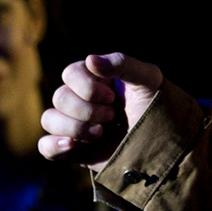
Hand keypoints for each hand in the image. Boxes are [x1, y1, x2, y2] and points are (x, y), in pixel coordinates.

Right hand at [38, 53, 164, 166]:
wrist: (165, 146)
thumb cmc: (158, 108)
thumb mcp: (149, 79)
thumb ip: (122, 63)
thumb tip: (90, 60)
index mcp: (95, 80)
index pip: (71, 74)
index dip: (87, 87)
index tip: (112, 97)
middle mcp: (81, 100)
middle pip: (60, 97)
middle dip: (86, 109)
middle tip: (112, 116)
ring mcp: (76, 126)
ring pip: (49, 119)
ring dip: (74, 127)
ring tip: (100, 133)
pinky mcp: (75, 150)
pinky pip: (45, 146)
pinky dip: (53, 146)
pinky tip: (73, 146)